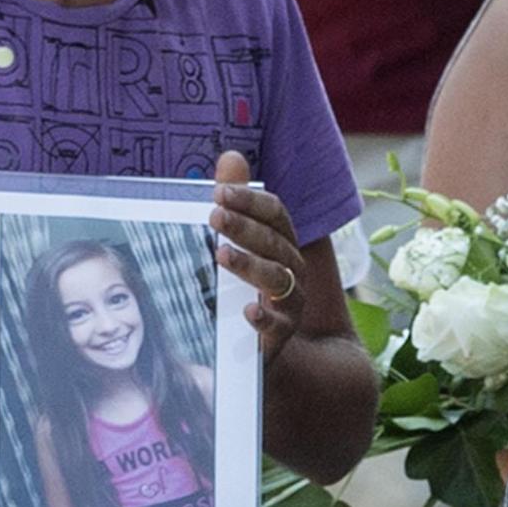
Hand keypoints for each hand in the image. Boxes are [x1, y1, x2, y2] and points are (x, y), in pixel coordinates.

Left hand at [207, 152, 304, 363]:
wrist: (256, 350)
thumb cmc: (243, 288)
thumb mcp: (237, 245)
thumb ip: (235, 206)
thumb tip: (231, 156)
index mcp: (283, 244)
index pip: (276, 214)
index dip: (251, 201)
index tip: (219, 192)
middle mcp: (293, 270)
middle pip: (275, 243)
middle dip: (245, 228)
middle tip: (214, 216)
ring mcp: (289, 304)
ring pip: (278, 279)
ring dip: (250, 265)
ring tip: (221, 255)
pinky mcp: (279, 337)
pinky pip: (277, 326)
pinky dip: (264, 317)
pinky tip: (248, 309)